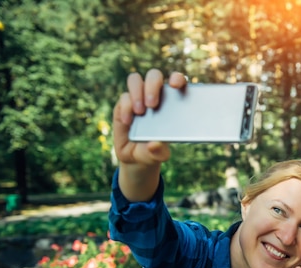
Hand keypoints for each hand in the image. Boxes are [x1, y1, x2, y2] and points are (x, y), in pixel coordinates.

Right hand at [112, 69, 187, 200]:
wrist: (136, 159)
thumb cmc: (154, 152)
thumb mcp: (158, 155)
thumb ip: (159, 151)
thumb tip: (154, 145)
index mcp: (172, 102)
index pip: (177, 81)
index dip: (177, 78)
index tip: (176, 84)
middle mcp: (155, 95)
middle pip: (154, 75)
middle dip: (153, 85)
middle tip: (152, 104)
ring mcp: (138, 98)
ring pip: (135, 79)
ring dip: (137, 92)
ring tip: (140, 112)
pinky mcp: (123, 104)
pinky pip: (123, 97)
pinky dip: (125, 107)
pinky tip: (128, 122)